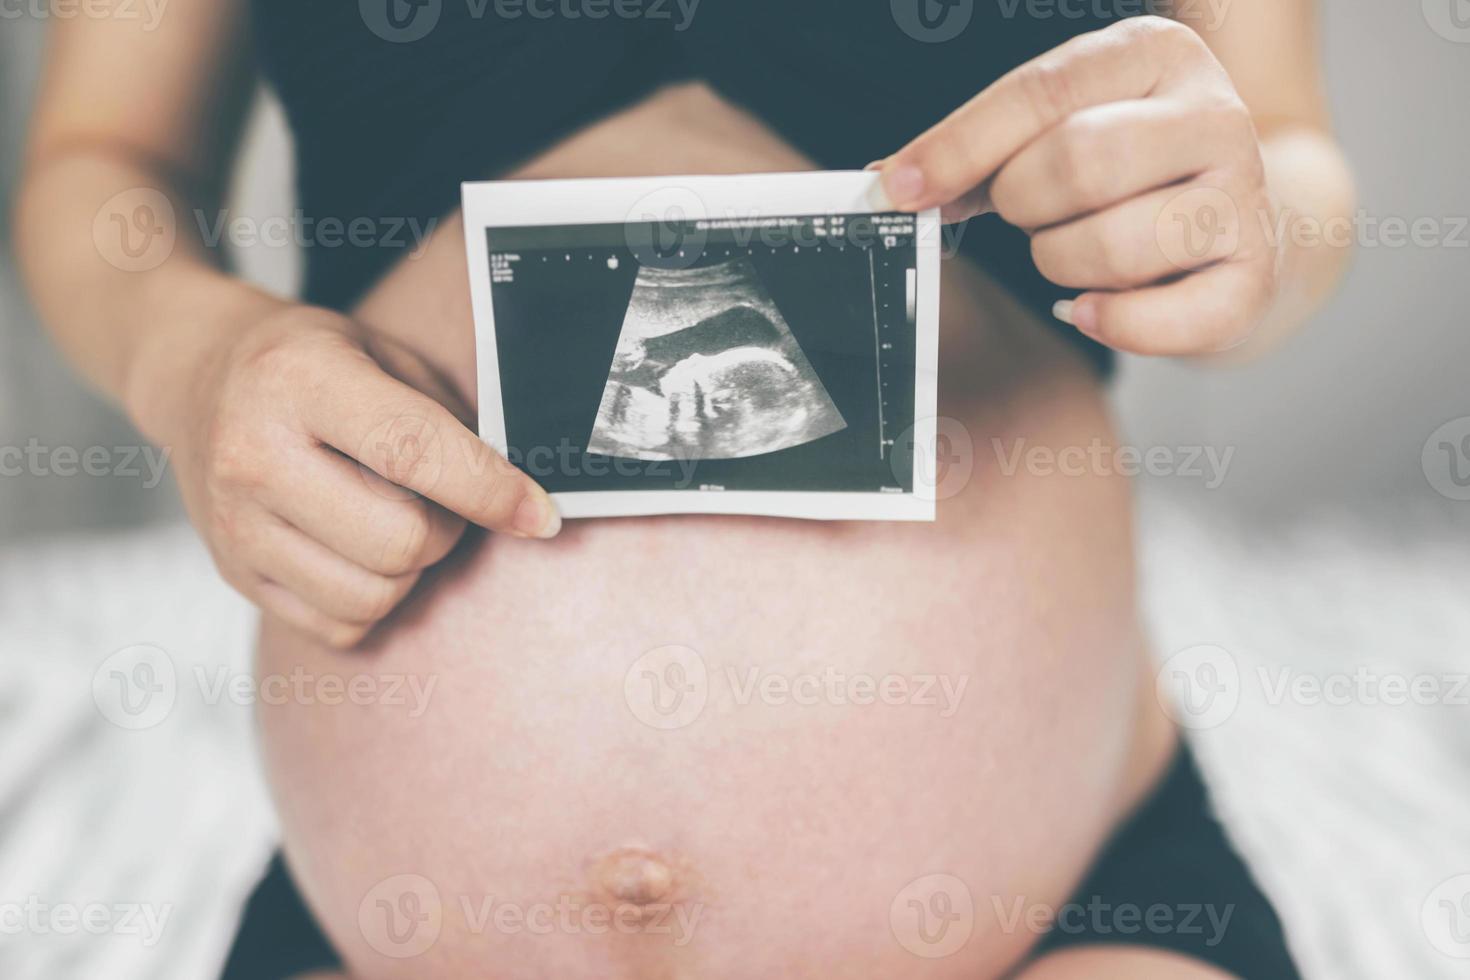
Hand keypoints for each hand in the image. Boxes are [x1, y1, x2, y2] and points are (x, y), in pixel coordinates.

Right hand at [145, 303, 559, 647]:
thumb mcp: (383, 354)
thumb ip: (448, 419)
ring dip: (413, 569)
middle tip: (444, 499)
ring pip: (375, 596)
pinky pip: (342, 625)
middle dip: (450, 529)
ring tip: (398, 517)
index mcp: (299, 380)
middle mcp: (253, 455)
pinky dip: (375, 599)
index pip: (413, 452)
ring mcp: (234, 524)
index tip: (541, 515)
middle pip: (400, 541)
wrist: (198, 377)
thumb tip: (520, 499)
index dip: (492, 491)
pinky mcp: (232, 573)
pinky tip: (362, 548)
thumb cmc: (313, 363)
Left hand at [873, 16, 1278, 355]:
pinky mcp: (1254, 276)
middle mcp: (1213, 114)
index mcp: (1154, 54)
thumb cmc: (1126, 173)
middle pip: (1080, 162)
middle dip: (1024, 205)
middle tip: (1028, 215)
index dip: (960, 145)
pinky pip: (1163, 319)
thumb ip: (979, 155)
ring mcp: (1245, 196)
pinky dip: (1109, 323)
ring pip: (1112, 244)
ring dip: (1062, 263)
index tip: (900, 188)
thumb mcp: (1056, 133)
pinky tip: (1092, 307)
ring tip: (1073, 251)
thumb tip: (893, 184)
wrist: (1240, 220)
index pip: (1042, 92)